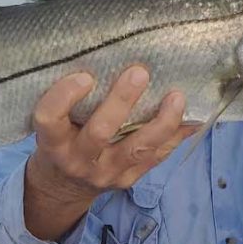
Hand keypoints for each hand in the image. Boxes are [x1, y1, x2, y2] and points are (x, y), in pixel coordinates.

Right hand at [23, 66, 196, 239]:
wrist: (62, 186)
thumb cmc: (60, 140)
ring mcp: (106, 173)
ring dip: (161, 121)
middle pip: (100, 132)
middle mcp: (78, 160)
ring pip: (137, 148)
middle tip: (139, 72)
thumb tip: (111, 57)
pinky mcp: (128, 180)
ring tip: (177, 97)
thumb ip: (70, 101)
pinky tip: (192, 119)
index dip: (64, 96)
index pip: (50, 119)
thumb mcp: (53, 124)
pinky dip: (175, 136)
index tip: (84, 76)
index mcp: (52, 142)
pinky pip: (156, 157)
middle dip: (122, 101)